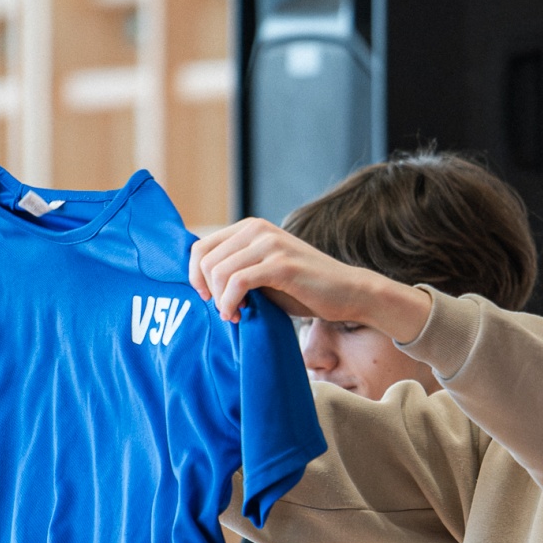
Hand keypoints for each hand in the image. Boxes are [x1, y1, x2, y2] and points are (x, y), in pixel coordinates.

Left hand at [189, 217, 432, 339]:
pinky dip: (230, 303)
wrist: (348, 293)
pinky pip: (237, 283)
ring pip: (219, 272)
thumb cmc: (304, 288)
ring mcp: (270, 244)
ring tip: (234, 315)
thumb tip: (200, 281)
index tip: (208, 298)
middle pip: (205, 260)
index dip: (195, 277)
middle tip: (224, 311)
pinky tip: (239, 315)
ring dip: (220, 300)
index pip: (200, 247)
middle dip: (207, 291)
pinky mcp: (280, 264)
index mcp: (251, 227)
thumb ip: (237, 268)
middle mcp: (257, 229)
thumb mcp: (264, 272)